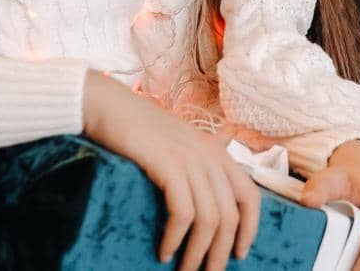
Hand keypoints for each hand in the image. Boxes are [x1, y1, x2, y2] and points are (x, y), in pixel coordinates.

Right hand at [81, 72, 260, 270]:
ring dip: (197, 253)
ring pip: (209, 218)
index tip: (239, 254)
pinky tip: (164, 253)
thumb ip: (197, 166)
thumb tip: (206, 202)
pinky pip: (182, 212)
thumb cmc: (140, 131)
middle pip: (229, 214)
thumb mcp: (179, 145)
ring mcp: (190, 159)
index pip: (249, 196)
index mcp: (217, 152)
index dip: (249, 228)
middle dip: (221, 251)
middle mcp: (210, 155)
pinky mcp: (168, 164)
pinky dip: (175, 238)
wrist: (110, 106)